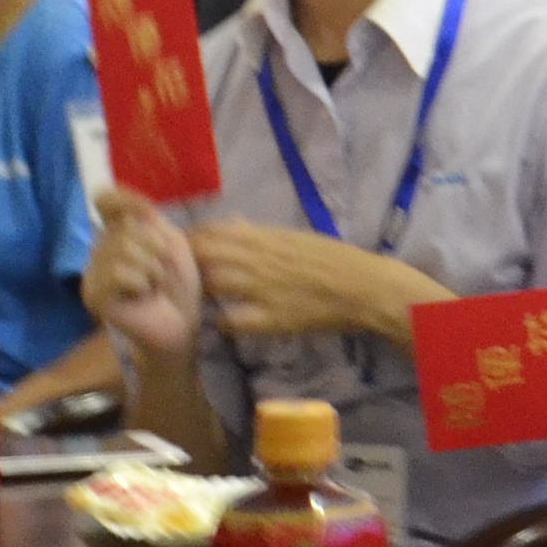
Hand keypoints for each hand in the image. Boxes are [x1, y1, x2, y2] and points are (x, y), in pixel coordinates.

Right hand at [84, 198, 205, 357]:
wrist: (182, 323)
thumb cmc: (178, 284)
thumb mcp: (171, 242)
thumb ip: (149, 218)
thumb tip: (126, 197)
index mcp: (118, 232)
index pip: (105, 199)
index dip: (126, 200)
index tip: (147, 212)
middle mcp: (100, 248)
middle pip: (126, 227)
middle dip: (157, 250)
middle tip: (161, 273)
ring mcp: (93, 271)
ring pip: (124, 248)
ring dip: (152, 269)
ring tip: (153, 286)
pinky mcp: (93, 293)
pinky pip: (118, 272)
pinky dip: (141, 283)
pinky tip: (142, 297)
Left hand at [186, 218, 404, 343]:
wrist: (363, 287)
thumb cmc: (333, 260)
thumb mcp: (293, 237)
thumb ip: (258, 233)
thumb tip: (231, 222)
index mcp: (263, 236)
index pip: (210, 231)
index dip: (190, 241)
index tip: (183, 250)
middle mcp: (256, 258)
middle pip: (202, 254)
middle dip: (187, 265)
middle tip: (184, 278)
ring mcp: (261, 288)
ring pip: (211, 283)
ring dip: (202, 292)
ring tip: (203, 301)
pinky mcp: (270, 317)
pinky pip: (231, 320)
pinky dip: (223, 323)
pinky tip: (227, 324)